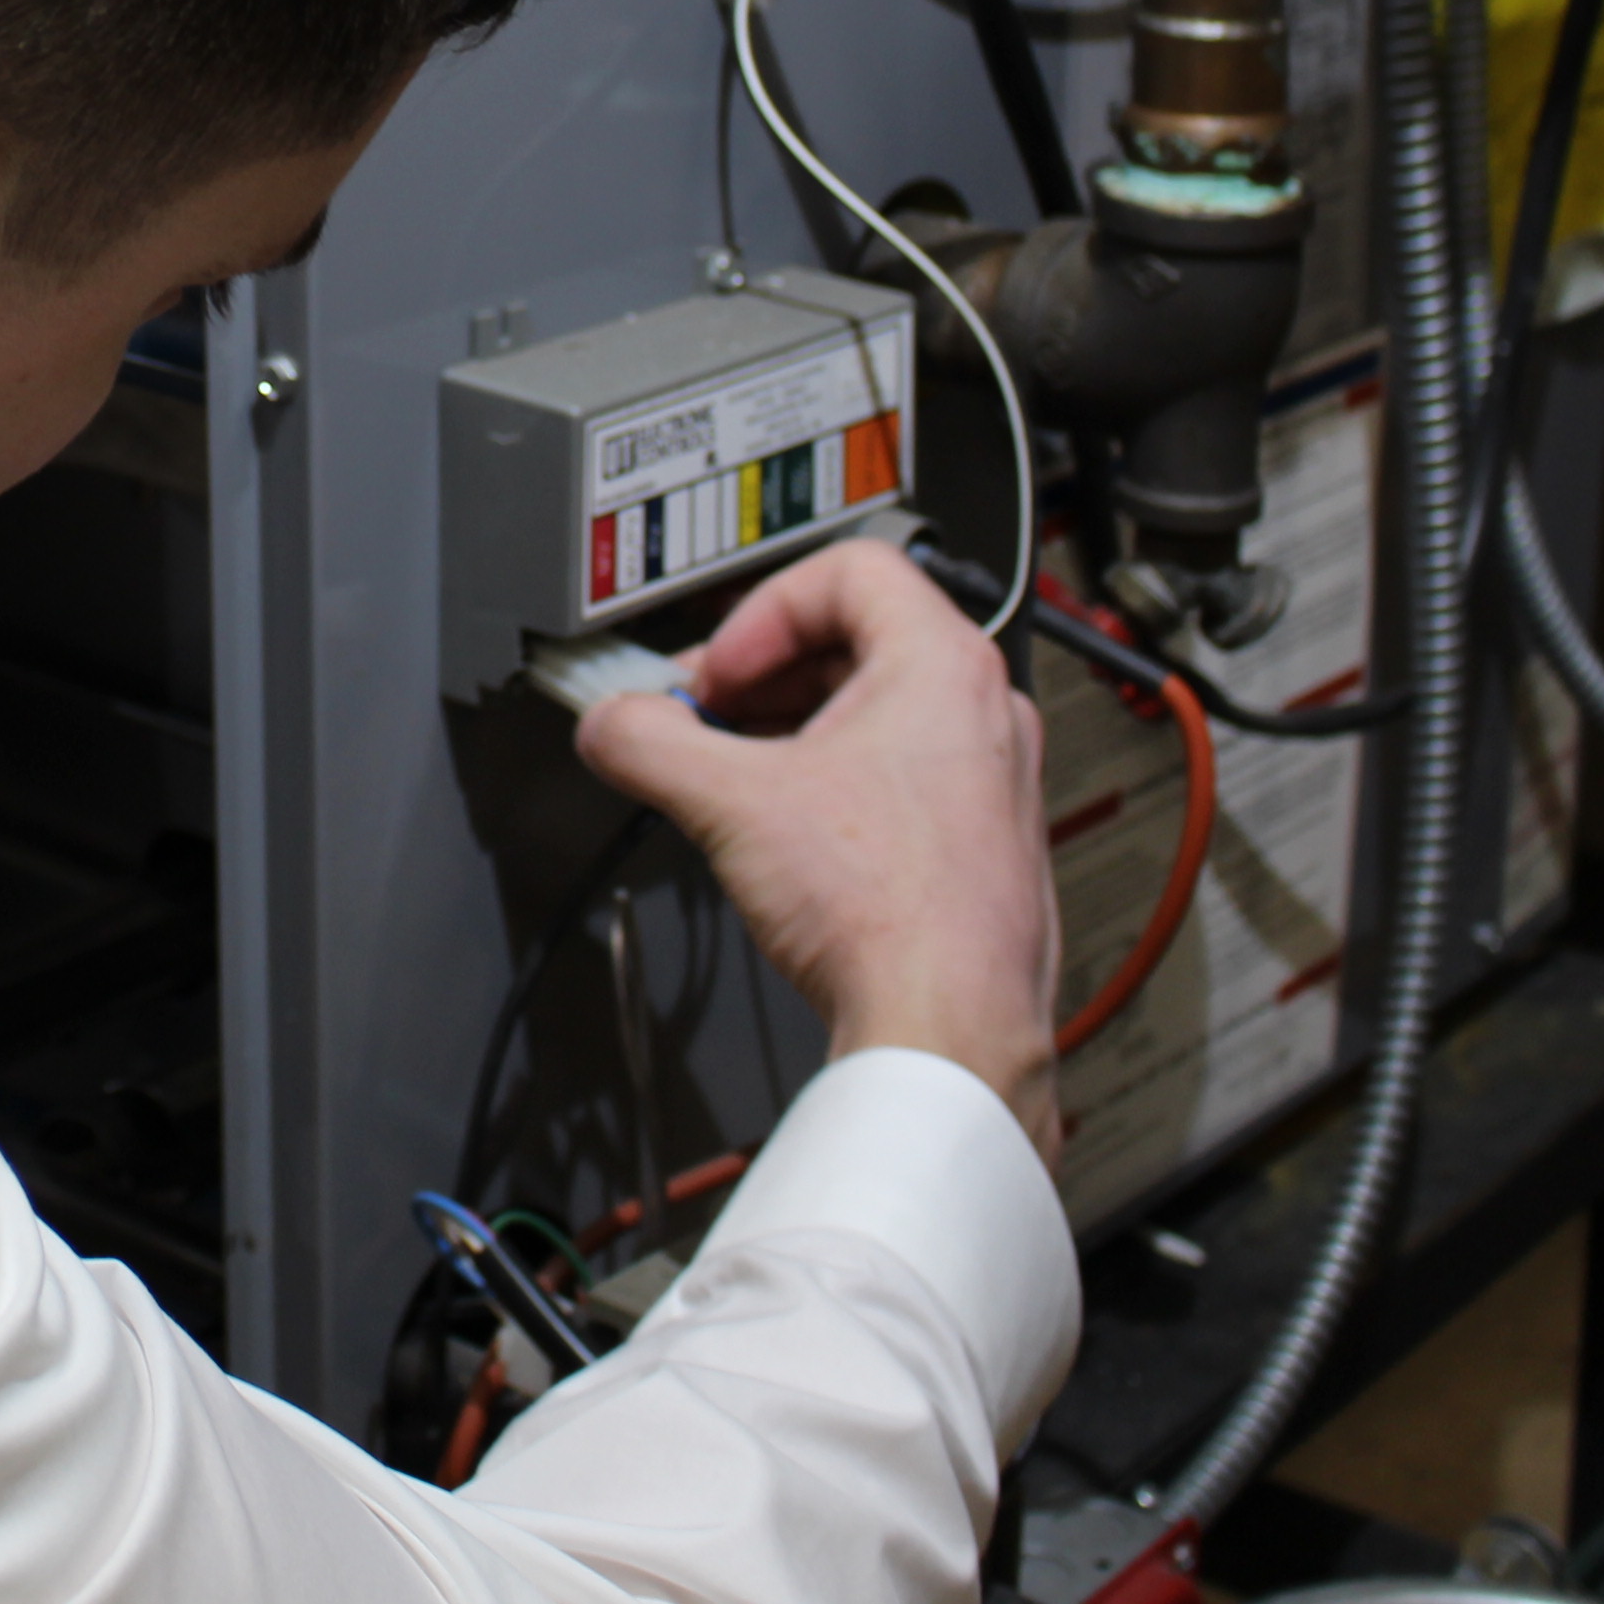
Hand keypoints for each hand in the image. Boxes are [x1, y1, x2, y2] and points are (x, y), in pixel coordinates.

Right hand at [573, 539, 1062, 1163]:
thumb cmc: (888, 914)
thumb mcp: (730, 803)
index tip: (715, 673)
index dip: (758, 613)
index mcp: (945, 665)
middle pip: (857, 643)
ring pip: (878, 717)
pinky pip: (901, 780)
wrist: (949, 1031)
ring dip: (791, 735)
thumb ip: (647, 742)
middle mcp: (985, 713)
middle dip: (760, 680)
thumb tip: (610, 727)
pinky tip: (786, 843)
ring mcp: (993, 783)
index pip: (848, 571)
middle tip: (700, 721)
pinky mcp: (984, 846)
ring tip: (731, 785)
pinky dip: (835, 789)